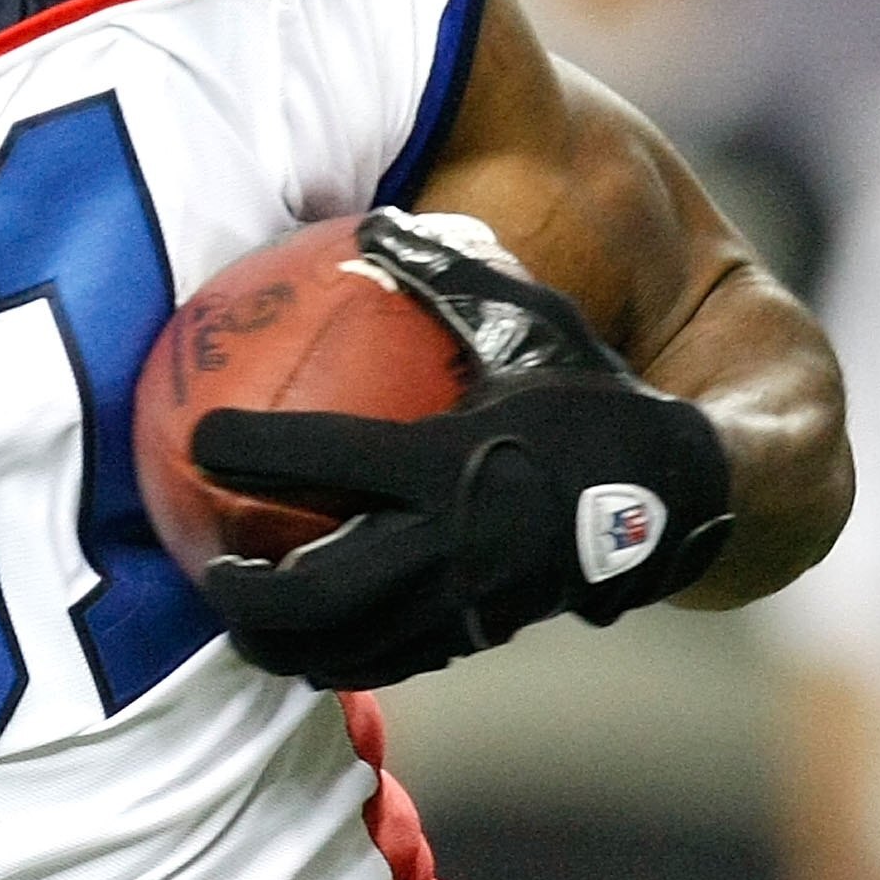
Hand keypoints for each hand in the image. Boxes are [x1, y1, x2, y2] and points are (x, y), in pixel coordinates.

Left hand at [195, 210, 732, 689]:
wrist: (683, 495)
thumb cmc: (594, 396)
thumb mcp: (531, 321)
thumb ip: (448, 277)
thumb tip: (372, 220)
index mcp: (447, 458)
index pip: (322, 458)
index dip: (248, 450)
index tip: (195, 436)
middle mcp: (449, 541)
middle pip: (315, 592)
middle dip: (246, 594)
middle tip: (207, 568)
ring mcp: (463, 601)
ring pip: (346, 647)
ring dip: (281, 641)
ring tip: (239, 617)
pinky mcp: (478, 635)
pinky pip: (389, 660)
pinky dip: (337, 656)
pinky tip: (304, 638)